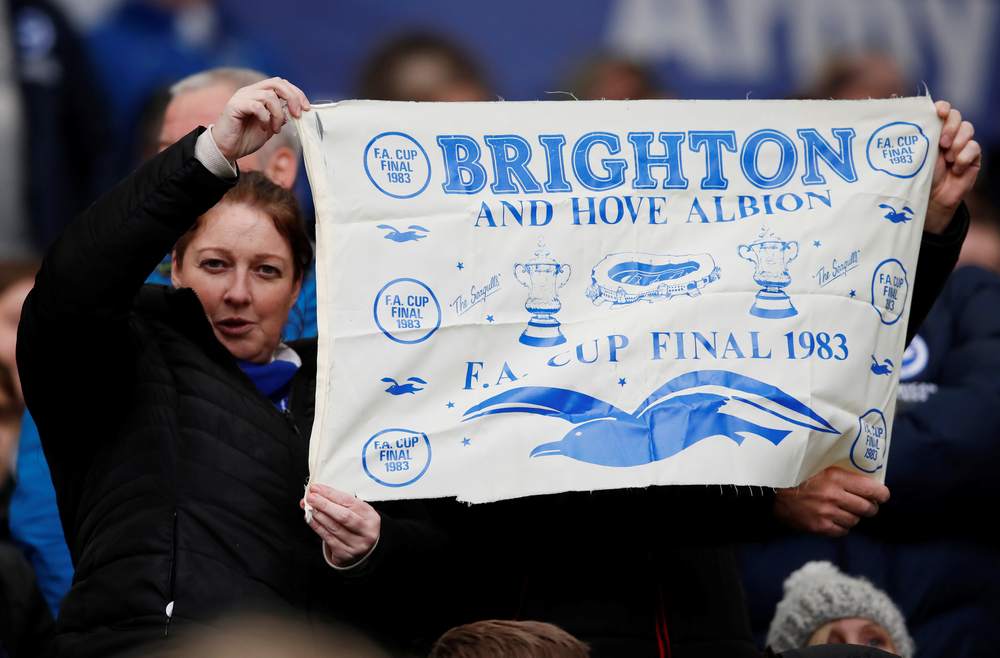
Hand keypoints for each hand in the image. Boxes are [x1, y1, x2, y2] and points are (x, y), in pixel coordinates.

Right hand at [212, 77, 309, 162]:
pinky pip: (257, 106)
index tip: (306, 109)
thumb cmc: (246, 138)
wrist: (227, 149)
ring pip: (269, 96)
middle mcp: (250, 91)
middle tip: (297, 115)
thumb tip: (294, 111)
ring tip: (275, 129)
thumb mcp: (270, 126)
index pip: (281, 83)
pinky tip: (264, 128)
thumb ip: (281, 116)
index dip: (296, 93)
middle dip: (292, 98)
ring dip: (278, 114)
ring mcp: (242, 97)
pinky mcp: (235, 106)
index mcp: (259, 93)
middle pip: (277, 83)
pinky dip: (266, 118)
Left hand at [302, 484, 380, 566]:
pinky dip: (317, 527)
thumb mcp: (355, 512)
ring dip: (319, 515)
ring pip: (334, 528)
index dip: (331, 494)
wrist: (364, 548)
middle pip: (343, 516)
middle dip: (324, 505)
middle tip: (311, 497)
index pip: (349, 501)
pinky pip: (328, 538)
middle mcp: (366, 531)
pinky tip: (311, 519)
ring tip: (309, 507)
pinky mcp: (345, 553)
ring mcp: (357, 544)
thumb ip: (338, 502)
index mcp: (370, 516)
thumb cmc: (357, 525)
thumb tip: (316, 494)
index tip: (317, 488)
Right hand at [774, 466, 889, 536]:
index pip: (872, 490)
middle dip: (871, 507)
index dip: (881, 494)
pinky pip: (842, 531)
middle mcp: (834, 496)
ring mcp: (826, 513)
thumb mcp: (819, 466)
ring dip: (854, 516)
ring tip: (847, 511)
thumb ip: (840, 473)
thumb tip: (865, 480)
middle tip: (867, 505)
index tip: (881, 495)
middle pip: (868, 508)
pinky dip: (842, 527)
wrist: (771, 492)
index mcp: (836, 477)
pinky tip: (836, 520)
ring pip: (855, 521)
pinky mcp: (819, 527)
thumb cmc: (796, 475)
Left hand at [925, 100, 980, 233]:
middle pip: (956, 116)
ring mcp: (961, 145)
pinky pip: (974, 147)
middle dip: (950, 126)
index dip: (942, 108)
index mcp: (931, 131)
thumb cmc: (916, 177)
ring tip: (948, 158)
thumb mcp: (912, 156)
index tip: (939, 112)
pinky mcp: (972, 157)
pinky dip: (964, 157)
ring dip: (957, 142)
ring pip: (968, 128)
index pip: (941, 110)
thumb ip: (913, 138)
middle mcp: (947, 134)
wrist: (930, 200)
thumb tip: (903, 118)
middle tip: (942, 143)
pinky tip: (956, 168)